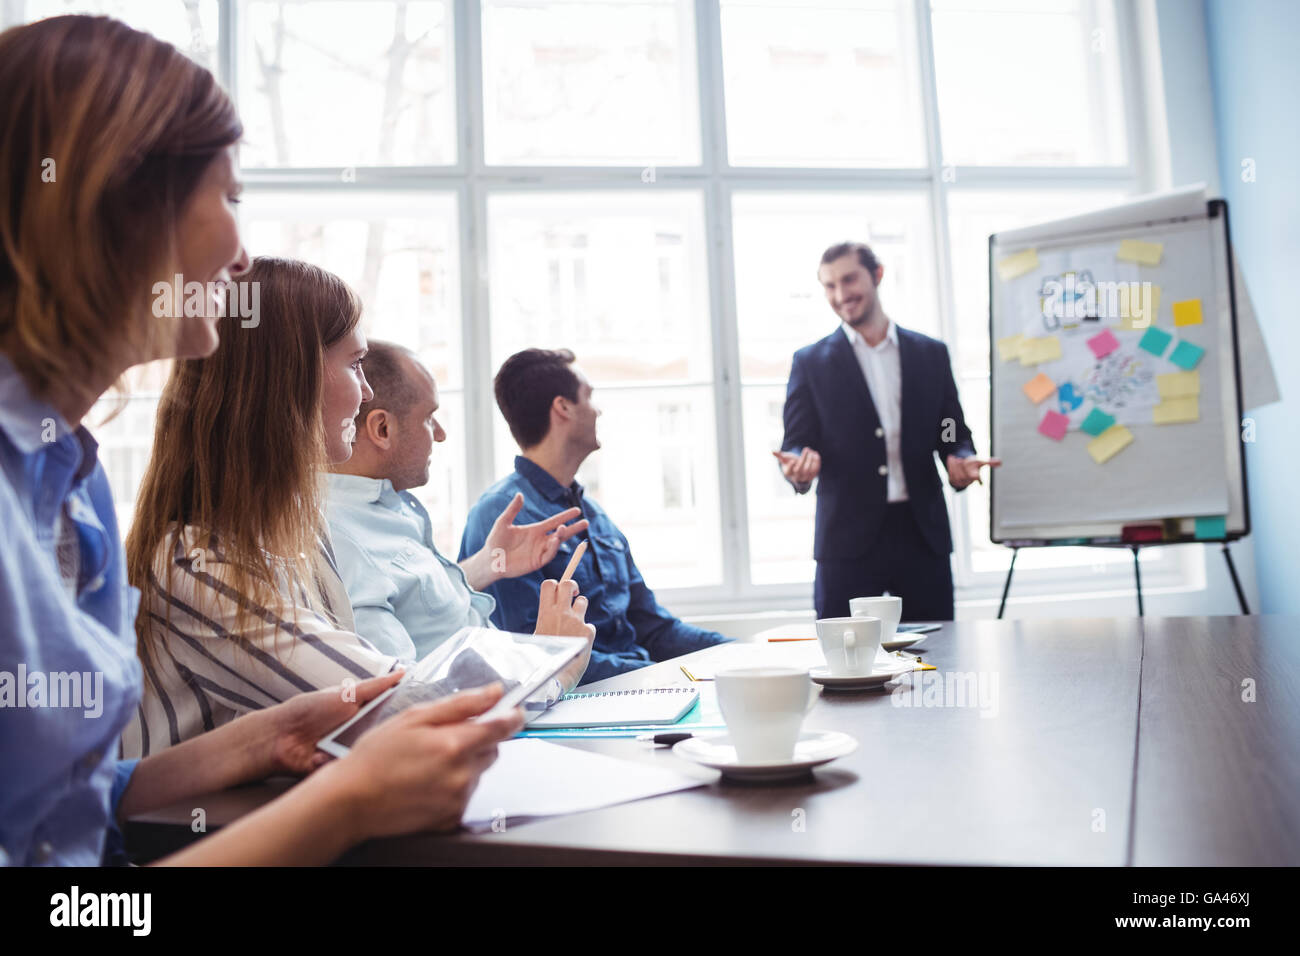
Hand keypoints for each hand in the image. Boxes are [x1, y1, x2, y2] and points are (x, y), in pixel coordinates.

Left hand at [258, 670, 405, 776]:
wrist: (279, 736)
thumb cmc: (310, 711)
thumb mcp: (347, 695)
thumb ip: (375, 687)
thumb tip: (402, 673)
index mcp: (365, 717)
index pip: (392, 720)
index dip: (401, 721)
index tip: (410, 719)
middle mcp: (360, 737)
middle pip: (383, 741)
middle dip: (379, 739)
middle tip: (371, 733)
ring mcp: (349, 755)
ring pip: (367, 758)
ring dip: (354, 751)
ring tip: (337, 742)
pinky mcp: (337, 771)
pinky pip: (346, 770)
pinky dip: (334, 760)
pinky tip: (320, 754)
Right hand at [332, 683, 524, 838]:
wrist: (351, 801)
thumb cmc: (376, 756)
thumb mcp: (414, 718)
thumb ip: (461, 704)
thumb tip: (494, 692)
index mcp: (455, 744)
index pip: (503, 727)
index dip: (513, 717)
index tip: (515, 711)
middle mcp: (462, 774)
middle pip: (492, 750)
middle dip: (476, 740)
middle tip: (443, 739)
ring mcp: (458, 799)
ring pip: (478, 773)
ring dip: (463, 764)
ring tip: (427, 764)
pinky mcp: (451, 818)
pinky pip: (465, 795)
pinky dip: (453, 786)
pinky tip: (426, 783)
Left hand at [478, 493, 588, 584]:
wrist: (490, 559)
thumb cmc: (496, 540)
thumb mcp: (503, 522)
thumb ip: (512, 509)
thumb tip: (520, 494)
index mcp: (535, 530)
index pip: (554, 521)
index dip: (565, 516)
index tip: (577, 510)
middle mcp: (540, 540)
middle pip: (561, 533)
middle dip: (573, 528)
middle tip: (586, 522)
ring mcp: (540, 551)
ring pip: (556, 544)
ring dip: (561, 536)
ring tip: (564, 528)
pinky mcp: (537, 562)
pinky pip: (549, 555)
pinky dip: (554, 548)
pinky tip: (555, 540)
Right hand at [534, 578, 595, 691]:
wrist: (554, 678)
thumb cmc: (543, 659)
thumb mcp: (537, 634)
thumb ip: (546, 619)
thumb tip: (550, 608)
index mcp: (545, 613)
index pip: (549, 584)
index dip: (556, 584)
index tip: (559, 591)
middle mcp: (561, 614)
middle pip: (568, 584)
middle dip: (572, 586)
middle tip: (572, 595)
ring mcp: (575, 621)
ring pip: (583, 601)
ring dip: (580, 609)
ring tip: (574, 624)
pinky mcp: (587, 632)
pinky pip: (590, 626)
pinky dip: (586, 633)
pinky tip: (579, 644)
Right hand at [773, 448, 820, 483]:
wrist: (800, 473)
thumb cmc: (791, 464)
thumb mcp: (785, 460)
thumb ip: (780, 455)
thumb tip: (772, 451)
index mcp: (788, 473)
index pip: (788, 471)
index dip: (790, 466)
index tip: (793, 460)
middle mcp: (796, 477)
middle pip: (800, 469)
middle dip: (804, 458)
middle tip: (806, 448)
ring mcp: (805, 477)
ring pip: (808, 470)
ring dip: (811, 460)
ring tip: (811, 451)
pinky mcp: (812, 476)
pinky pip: (815, 470)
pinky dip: (817, 462)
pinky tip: (815, 453)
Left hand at [946, 455, 1001, 488]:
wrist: (959, 463)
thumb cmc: (971, 464)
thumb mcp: (979, 461)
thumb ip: (989, 462)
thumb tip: (1000, 462)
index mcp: (975, 475)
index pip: (977, 477)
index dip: (977, 478)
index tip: (977, 477)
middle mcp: (968, 480)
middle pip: (963, 474)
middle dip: (961, 465)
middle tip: (961, 460)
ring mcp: (960, 482)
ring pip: (956, 474)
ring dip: (955, 466)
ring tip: (957, 461)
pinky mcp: (953, 482)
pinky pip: (950, 475)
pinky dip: (950, 468)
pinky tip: (953, 464)